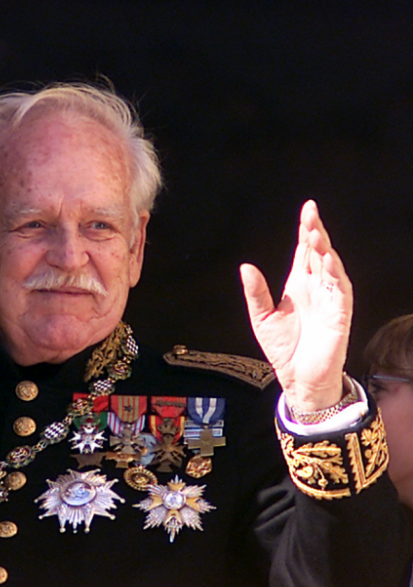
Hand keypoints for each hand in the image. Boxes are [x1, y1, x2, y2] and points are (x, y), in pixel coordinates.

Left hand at [240, 199, 350, 412]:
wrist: (296, 377)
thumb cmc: (284, 347)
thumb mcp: (261, 316)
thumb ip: (255, 292)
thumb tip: (245, 266)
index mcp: (297, 285)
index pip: (303, 251)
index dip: (306, 230)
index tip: (307, 209)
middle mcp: (316, 288)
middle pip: (318, 253)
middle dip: (315, 232)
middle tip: (311, 213)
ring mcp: (329, 300)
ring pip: (331, 267)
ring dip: (325, 250)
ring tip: (316, 233)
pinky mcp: (340, 315)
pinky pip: (341, 290)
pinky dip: (336, 274)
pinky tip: (329, 260)